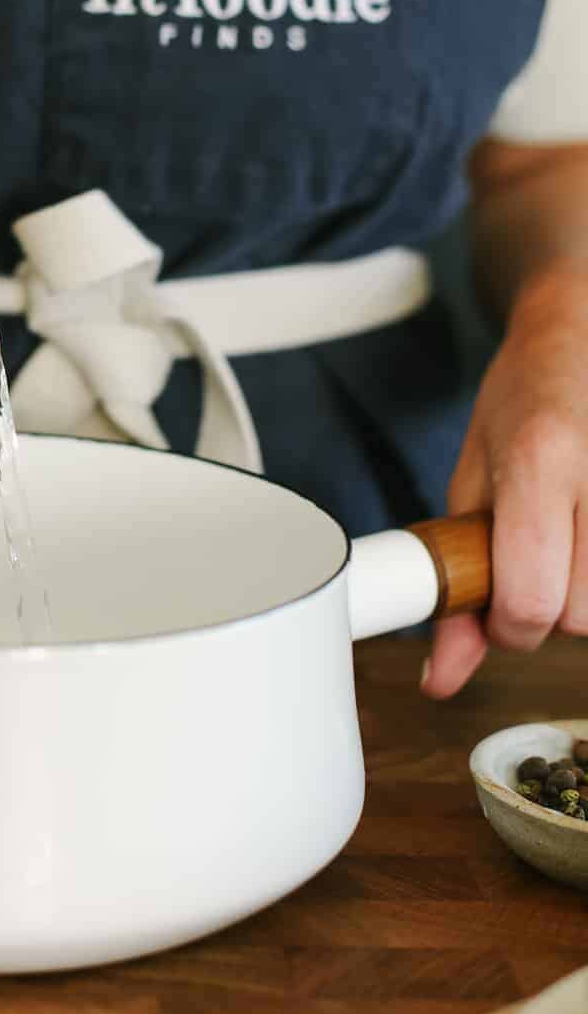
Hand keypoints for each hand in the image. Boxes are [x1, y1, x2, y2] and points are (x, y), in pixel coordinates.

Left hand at [423, 265, 587, 696]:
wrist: (580, 332)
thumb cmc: (523, 397)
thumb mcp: (470, 481)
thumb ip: (458, 583)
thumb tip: (441, 680)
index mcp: (539, 460)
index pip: (529, 600)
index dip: (506, 621)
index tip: (495, 598)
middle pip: (578, 619)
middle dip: (545, 604)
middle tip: (535, 548)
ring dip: (582, 591)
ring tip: (569, 530)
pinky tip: (586, 528)